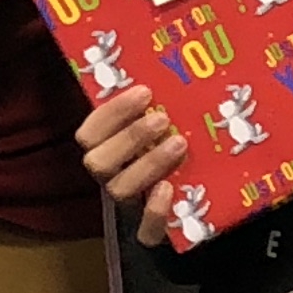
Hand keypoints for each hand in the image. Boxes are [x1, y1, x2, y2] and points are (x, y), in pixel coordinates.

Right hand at [77, 83, 190, 248]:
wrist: (202, 205)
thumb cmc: (179, 149)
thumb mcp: (166, 126)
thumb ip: (160, 105)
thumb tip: (177, 61)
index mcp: (109, 148)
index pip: (90, 132)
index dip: (113, 112)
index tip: (145, 92)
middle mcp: (113, 175)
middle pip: (98, 162)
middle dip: (129, 137)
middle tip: (162, 118)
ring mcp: (130, 205)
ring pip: (119, 189)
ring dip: (148, 164)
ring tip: (179, 143)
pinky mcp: (150, 231)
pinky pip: (144, 231)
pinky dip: (154, 212)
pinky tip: (170, 190)